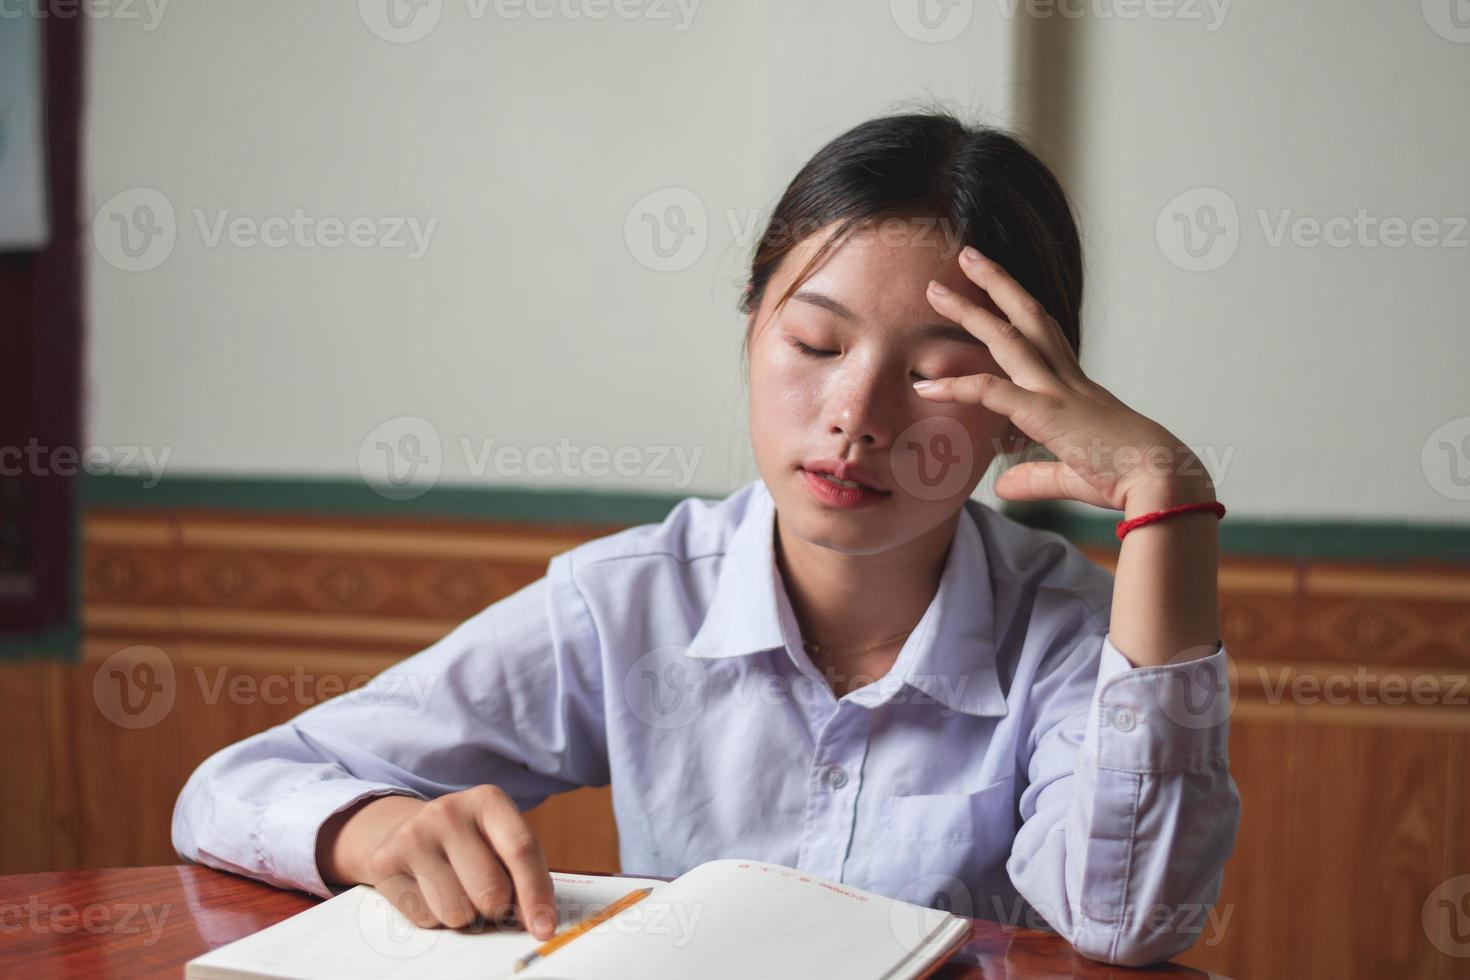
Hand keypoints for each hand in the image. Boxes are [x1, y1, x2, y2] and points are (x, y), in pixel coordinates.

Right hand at [317, 786, 556, 937]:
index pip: (521, 850)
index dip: (536, 894)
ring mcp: (414, 836)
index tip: (544, 927)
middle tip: (492, 900)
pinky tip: (430, 890)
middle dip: (497, 909)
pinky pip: (426, 918)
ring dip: (464, 915)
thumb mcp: (501, 841)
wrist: (405, 829)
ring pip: (457, 913)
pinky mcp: (386, 862)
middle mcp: (449, 812)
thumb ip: (525, 874)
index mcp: (489, 800)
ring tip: (457, 888)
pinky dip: (435, 916)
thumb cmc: (469, 843)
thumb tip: (538, 922)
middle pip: (491, 891)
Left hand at [917, 246, 1214, 515]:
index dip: (1020, 311)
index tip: (998, 291)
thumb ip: (1036, 477)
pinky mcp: (1046, 413)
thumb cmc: (1130, 478)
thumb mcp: (1073, 476)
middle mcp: (1067, 379)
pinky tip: (925, 385)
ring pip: (1008, 337)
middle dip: (997, 283)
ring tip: (935, 290)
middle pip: (1028, 316)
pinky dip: (956, 386)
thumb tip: (1003, 486)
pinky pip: (992, 392)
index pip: (1046, 337)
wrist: (1162, 481)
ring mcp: (1057, 391)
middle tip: (967, 255)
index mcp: (1077, 388)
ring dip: (969, 312)